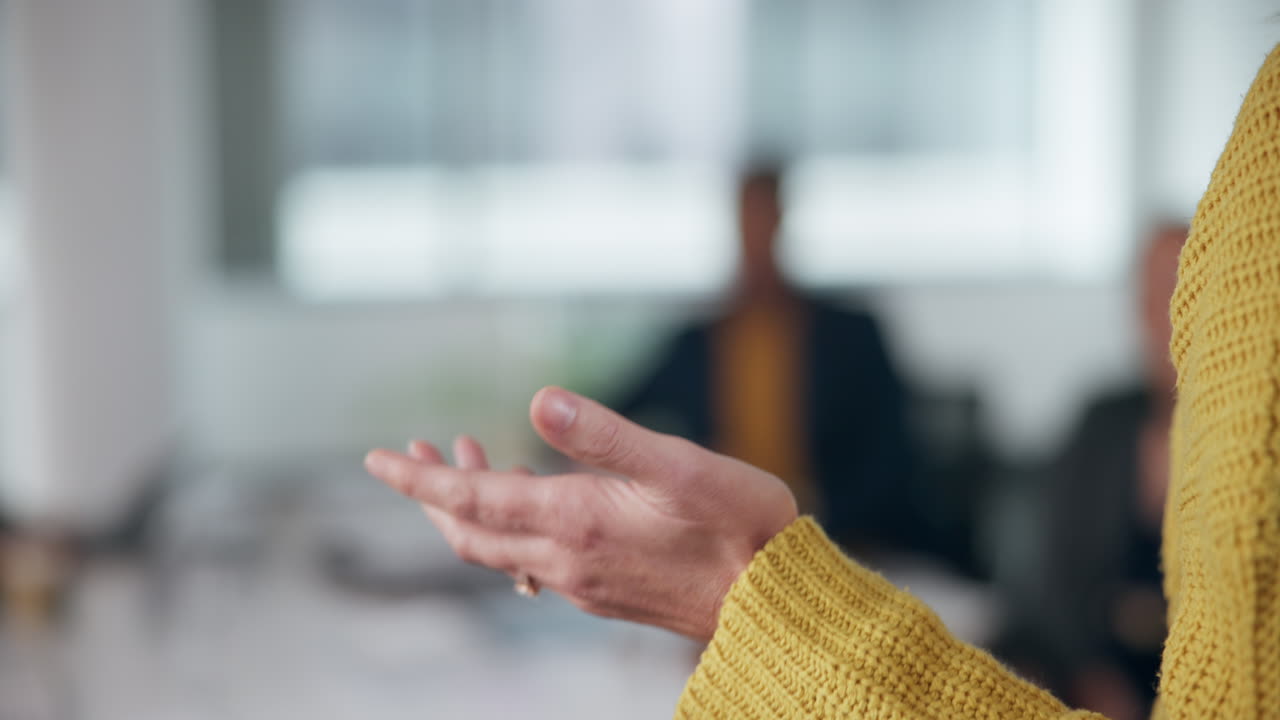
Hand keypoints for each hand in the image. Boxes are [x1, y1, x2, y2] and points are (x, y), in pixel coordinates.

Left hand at [364, 386, 797, 640]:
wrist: (774, 600)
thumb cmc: (737, 524)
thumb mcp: (676, 464)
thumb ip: (602, 433)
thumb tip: (538, 399)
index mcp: (574, 521)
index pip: (472, 499)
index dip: (420, 478)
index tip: (377, 458)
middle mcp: (565, 560)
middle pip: (470, 533)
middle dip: (433, 493)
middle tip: (413, 452)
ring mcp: (582, 582)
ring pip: (499, 550)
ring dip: (471, 508)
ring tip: (469, 456)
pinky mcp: (603, 591)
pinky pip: (533, 562)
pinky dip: (511, 527)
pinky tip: (533, 500)